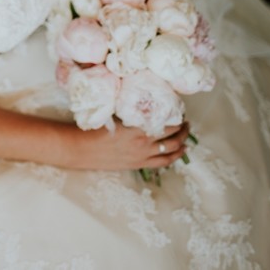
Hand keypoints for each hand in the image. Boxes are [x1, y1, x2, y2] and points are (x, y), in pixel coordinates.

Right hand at [69, 120, 190, 171]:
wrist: (82, 149)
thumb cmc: (94, 129)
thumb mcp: (113, 115)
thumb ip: (130, 112)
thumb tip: (142, 104)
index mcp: (137, 130)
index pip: (166, 125)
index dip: (176, 119)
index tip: (179, 112)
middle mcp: (143, 145)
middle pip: (172, 139)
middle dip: (183, 131)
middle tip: (186, 124)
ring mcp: (142, 157)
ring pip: (170, 153)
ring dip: (181, 145)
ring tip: (185, 140)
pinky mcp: (137, 165)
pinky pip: (161, 163)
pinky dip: (172, 158)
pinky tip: (176, 154)